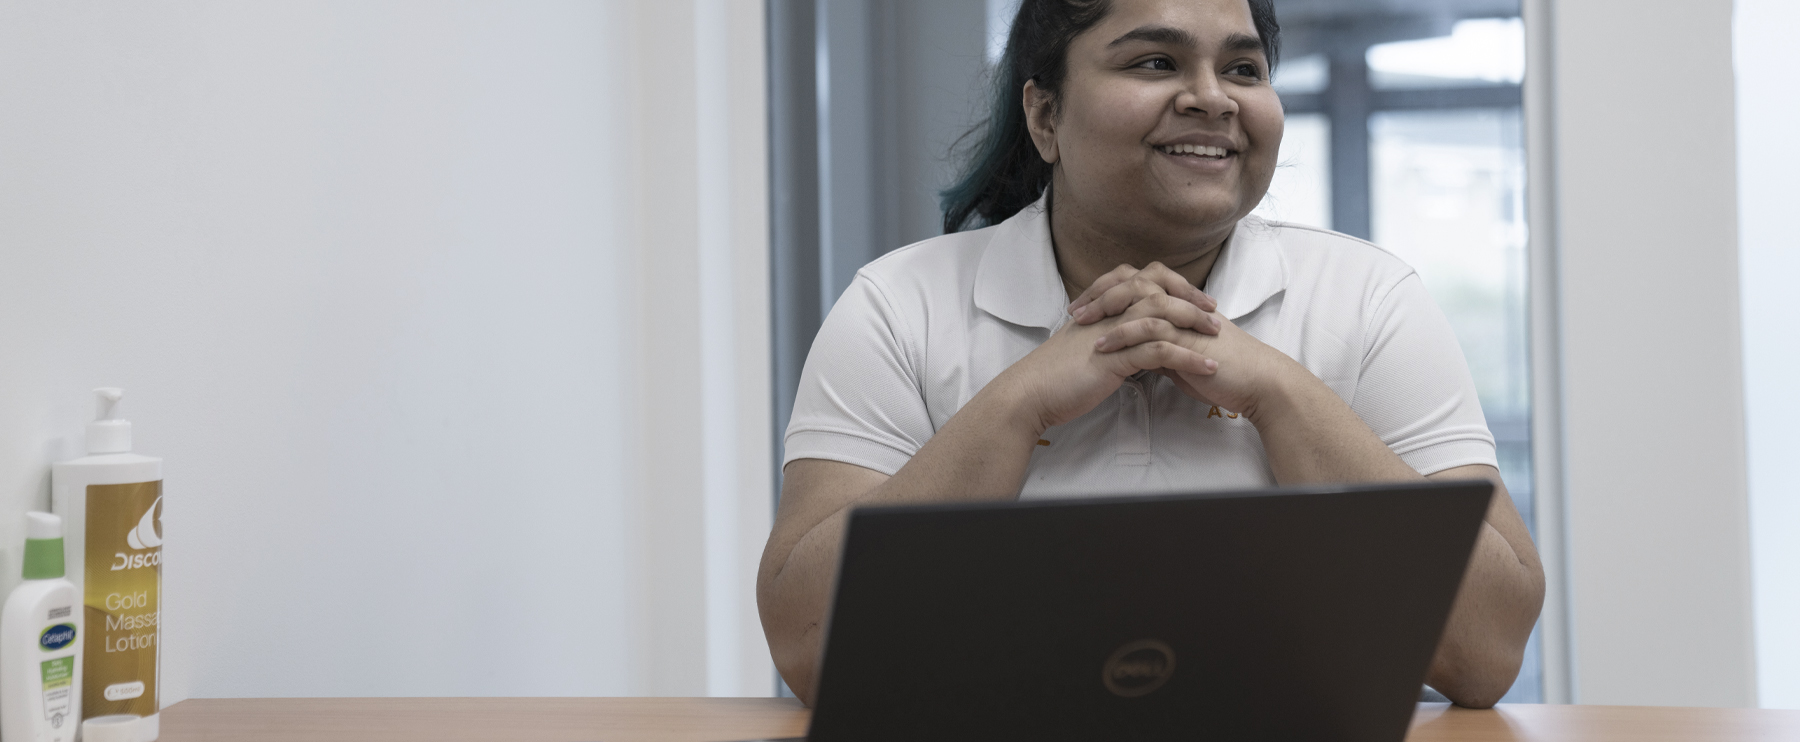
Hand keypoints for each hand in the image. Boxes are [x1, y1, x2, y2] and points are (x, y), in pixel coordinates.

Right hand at [998, 304, 1217, 434]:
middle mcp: (1108, 312)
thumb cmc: (1056, 375)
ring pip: (1162, 315)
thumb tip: (1131, 341)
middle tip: (1215, 314)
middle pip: (1158, 291)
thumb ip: (1109, 337)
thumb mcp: (1086, 348)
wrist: (1030, 393)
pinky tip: (1207, 367)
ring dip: (1194, 325)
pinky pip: (1159, 351)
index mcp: (1102, 307)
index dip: (1172, 287)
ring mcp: (1111, 332)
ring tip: (1218, 339)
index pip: (1143, 282)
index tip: (1196, 301)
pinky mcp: (1115, 357)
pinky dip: (1188, 357)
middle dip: (1190, 300)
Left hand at [1073, 263, 1298, 417]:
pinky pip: (1150, 328)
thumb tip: (1136, 352)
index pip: (1137, 283)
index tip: (1082, 306)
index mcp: (1178, 304)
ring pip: (1140, 299)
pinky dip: (1123, 334)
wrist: (1258, 383)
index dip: (1108, 290)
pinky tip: (1103, 347)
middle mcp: (1181, 304)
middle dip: (1101, 293)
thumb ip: (1161, 347)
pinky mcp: (1188, 337)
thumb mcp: (1183, 356)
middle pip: (1134, 281)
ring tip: (1081, 325)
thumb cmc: (1225, 372)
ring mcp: (1185, 317)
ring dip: (1106, 310)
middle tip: (1075, 310)